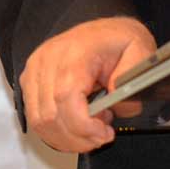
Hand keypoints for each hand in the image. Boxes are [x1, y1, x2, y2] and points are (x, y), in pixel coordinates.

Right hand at [20, 15, 156, 153]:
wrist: (102, 31)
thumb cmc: (116, 39)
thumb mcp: (139, 51)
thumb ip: (132, 81)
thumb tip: (120, 106)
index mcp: (74, 51)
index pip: (66, 97)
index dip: (83, 126)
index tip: (104, 134)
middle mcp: (48, 60)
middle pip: (50, 116)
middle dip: (78, 137)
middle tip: (101, 134)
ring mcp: (35, 70)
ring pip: (39, 121)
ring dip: (67, 137)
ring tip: (91, 127)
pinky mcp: (30, 80)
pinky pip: (35, 118)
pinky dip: (56, 131)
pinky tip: (75, 126)